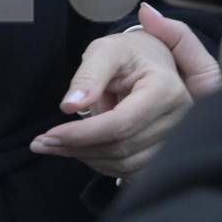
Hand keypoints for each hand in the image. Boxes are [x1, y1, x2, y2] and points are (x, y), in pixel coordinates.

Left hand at [30, 3, 221, 178]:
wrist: (152, 61)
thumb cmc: (128, 54)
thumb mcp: (106, 51)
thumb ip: (89, 75)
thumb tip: (71, 106)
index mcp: (166, 90)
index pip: (121, 124)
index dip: (83, 133)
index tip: (50, 135)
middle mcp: (180, 119)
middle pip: (122, 148)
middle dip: (77, 148)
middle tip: (41, 143)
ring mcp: (176, 139)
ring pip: (126, 164)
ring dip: (86, 159)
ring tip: (56, 146)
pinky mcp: (166, 153)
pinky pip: (131, 171)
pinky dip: (101, 163)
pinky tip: (81, 149)